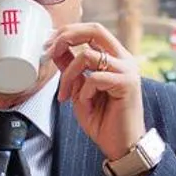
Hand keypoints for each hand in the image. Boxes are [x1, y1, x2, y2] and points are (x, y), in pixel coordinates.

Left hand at [48, 22, 145, 162]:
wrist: (122, 146)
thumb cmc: (104, 121)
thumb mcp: (79, 90)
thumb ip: (71, 69)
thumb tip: (55, 49)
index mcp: (115, 57)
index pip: (92, 31)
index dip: (68, 32)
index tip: (48, 44)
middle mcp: (124, 59)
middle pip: (94, 29)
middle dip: (67, 36)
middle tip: (49, 50)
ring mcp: (127, 70)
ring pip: (88, 55)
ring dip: (69, 75)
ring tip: (65, 94)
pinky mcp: (127, 83)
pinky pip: (94, 78)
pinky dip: (84, 91)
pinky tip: (86, 103)